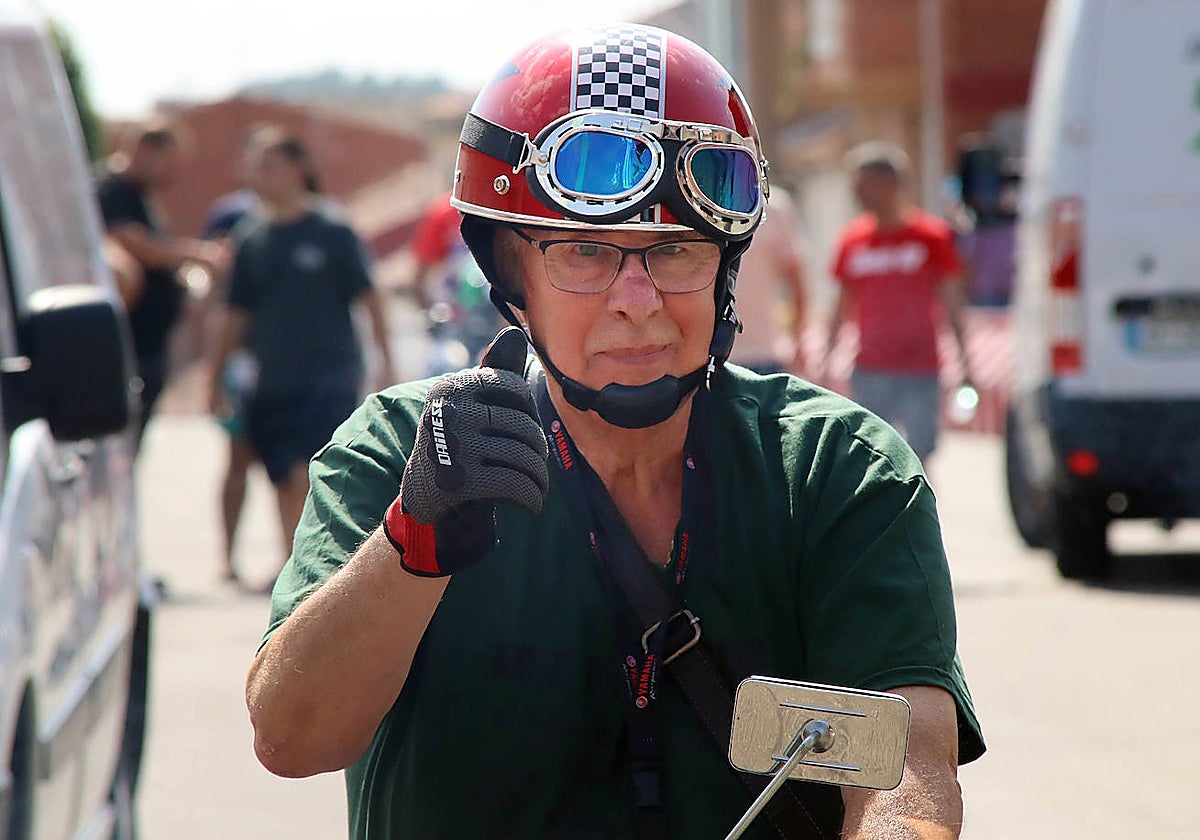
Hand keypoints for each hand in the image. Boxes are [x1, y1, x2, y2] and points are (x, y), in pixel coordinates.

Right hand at [386, 327, 548, 575]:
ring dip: (539, 478)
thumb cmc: (458, 444)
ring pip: (523, 457)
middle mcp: (449, 411)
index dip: (530, 412)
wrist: (424, 500)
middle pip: (524, 426)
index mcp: (452, 387)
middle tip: (538, 467)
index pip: (515, 389)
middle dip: (539, 451)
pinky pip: (516, 485)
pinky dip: (532, 498)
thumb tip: (516, 333)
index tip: (527, 431)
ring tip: (538, 487)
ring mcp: (453, 446)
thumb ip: (495, 370)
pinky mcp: (460, 481)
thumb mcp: (470, 405)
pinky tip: (533, 505)